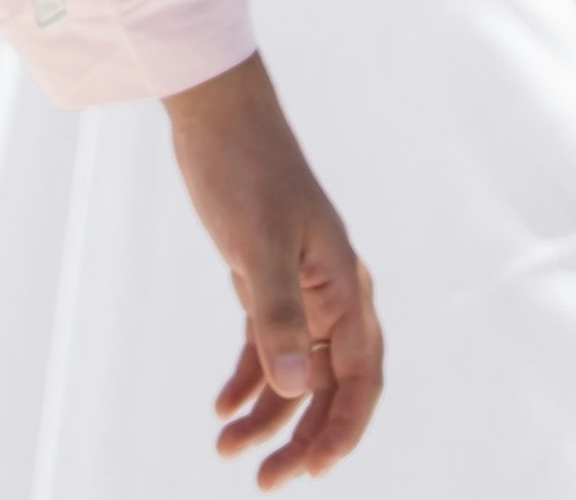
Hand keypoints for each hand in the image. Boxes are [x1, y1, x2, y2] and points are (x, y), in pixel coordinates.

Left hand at [164, 55, 382, 481]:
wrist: (217, 113)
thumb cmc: (244, 170)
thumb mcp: (256, 246)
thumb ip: (275, 318)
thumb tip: (290, 390)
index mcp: (347, 290)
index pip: (359, 380)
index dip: (341, 431)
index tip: (311, 470)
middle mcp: (334, 296)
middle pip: (330, 387)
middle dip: (303, 437)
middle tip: (267, 481)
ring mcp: (302, 289)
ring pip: (295, 372)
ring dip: (269, 415)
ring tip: (228, 452)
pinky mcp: (267, 279)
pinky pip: (268, 345)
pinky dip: (249, 379)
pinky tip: (222, 408)